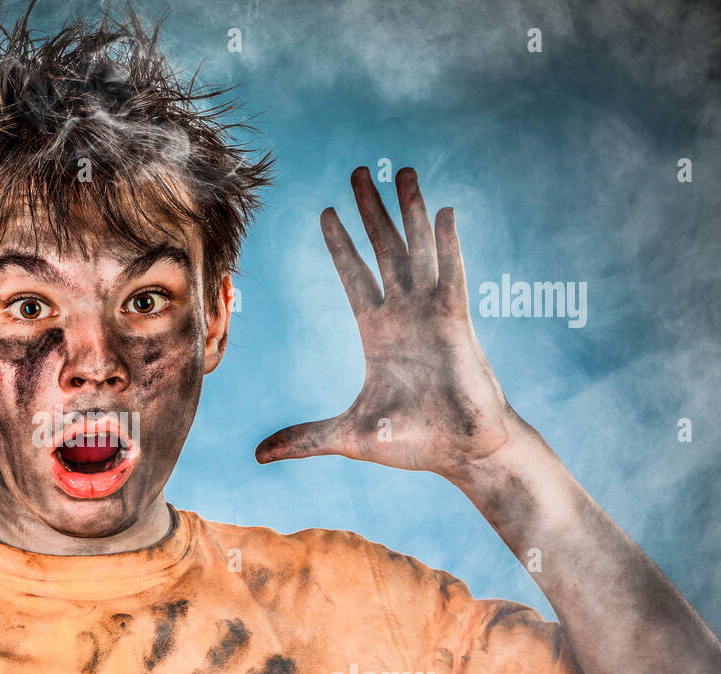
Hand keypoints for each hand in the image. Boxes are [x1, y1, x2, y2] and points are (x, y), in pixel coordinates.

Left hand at [255, 166, 523, 484]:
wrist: (462, 452)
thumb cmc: (413, 444)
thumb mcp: (347, 438)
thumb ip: (304, 439)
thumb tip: (258, 455)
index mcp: (378, 334)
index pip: (355, 277)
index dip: (341, 245)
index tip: (327, 212)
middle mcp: (404, 316)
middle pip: (383, 251)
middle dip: (370, 212)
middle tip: (358, 173)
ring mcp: (432, 315)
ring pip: (417, 250)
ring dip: (409, 211)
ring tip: (402, 171)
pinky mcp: (457, 323)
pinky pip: (450, 274)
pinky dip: (447, 243)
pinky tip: (443, 211)